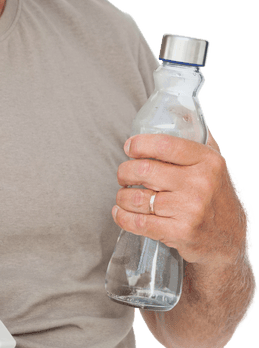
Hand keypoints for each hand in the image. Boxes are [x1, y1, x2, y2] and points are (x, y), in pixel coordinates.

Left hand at [112, 133, 246, 264]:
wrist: (228, 238)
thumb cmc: (214, 196)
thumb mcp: (213, 164)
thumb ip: (196, 138)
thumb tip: (178, 109)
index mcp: (207, 161)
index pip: (165, 145)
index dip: (139, 145)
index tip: (129, 148)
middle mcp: (200, 183)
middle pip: (145, 171)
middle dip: (125, 172)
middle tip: (123, 176)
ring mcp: (190, 209)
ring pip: (137, 198)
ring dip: (122, 197)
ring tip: (124, 196)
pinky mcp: (180, 232)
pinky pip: (139, 223)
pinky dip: (122, 217)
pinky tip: (120, 213)